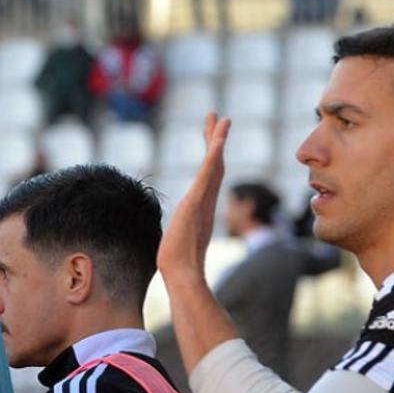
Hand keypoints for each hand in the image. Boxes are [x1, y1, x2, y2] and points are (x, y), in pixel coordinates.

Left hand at [157, 113, 231, 285]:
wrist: (183, 276)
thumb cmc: (178, 267)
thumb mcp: (176, 245)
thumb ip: (179, 240)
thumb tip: (171, 251)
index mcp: (201, 209)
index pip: (208, 177)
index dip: (211, 157)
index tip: (213, 140)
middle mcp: (206, 203)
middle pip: (214, 164)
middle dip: (215, 139)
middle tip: (219, 116)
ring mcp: (203, 202)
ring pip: (214, 164)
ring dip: (217, 139)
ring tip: (221, 118)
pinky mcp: (197, 203)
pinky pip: (208, 174)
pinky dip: (214, 155)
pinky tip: (217, 140)